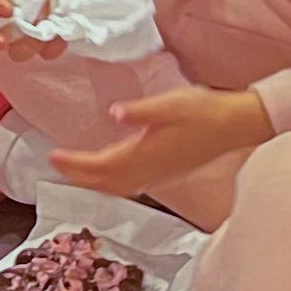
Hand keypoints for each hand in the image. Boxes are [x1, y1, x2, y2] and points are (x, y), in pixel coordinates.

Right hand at [0, 0, 97, 58]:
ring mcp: (29, 31)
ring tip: (48, 33)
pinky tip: (63, 38)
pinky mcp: (48, 42)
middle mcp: (12, 16)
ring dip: (30, 46)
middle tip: (6, 39)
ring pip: (17, 51)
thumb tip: (35, 16)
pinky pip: (46, 53)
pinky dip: (53, 48)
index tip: (8, 10)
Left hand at [52, 85, 274, 200]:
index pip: (101, 165)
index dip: (75, 164)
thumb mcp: (171, 103)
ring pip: (118, 187)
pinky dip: (112, 183)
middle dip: (78, 176)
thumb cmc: (205, 111)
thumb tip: (114, 114)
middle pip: (105, 182)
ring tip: (74, 172)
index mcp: (146, 153)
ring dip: (94, 182)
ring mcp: (159, 174)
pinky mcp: (167, 171)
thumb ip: (141, 111)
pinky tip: (110, 175)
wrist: (237, 126)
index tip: (53, 157)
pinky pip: (131, 185)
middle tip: (55, 165)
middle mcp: (150, 169)